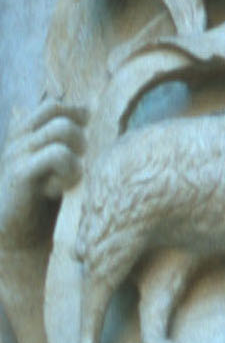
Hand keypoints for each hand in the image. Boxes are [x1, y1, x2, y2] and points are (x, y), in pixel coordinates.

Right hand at [0, 100, 84, 252]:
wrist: (18, 236)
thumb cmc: (40, 200)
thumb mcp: (52, 165)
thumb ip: (62, 140)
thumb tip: (89, 109)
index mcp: (23, 134)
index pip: (52, 106)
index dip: (76, 115)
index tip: (86, 141)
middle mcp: (18, 139)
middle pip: (58, 112)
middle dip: (79, 136)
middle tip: (77, 163)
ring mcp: (17, 153)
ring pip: (62, 130)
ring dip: (76, 154)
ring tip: (68, 177)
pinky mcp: (20, 173)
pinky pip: (58, 155)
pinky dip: (69, 171)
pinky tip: (59, 189)